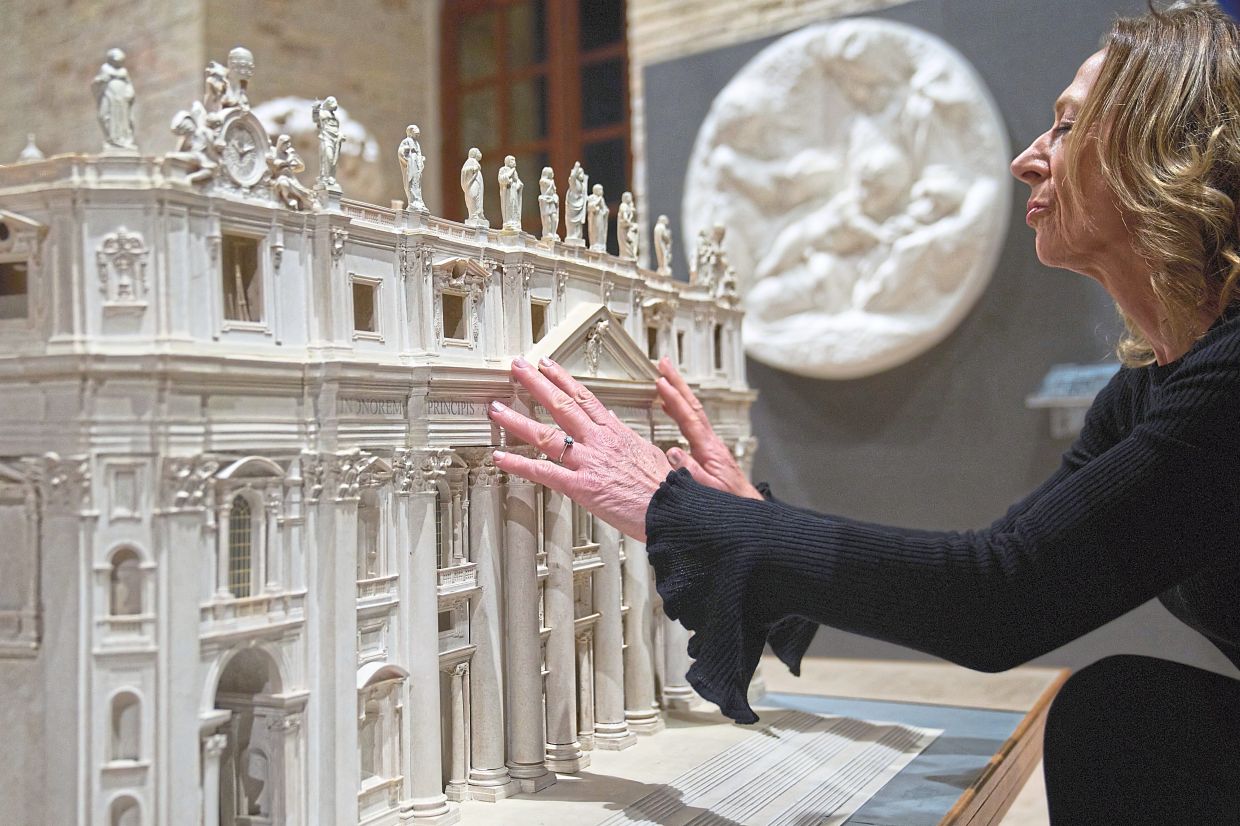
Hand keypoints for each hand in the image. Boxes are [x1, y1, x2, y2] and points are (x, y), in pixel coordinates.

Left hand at [489, 357, 672, 540]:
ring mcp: (589, 463)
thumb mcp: (646, 450)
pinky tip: (500, 457)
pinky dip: (520, 464)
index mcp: (615, 432)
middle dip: (536, 384)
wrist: (673, 509)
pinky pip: (544, 473)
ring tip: (496, 409)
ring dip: (517, 421)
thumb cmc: (665, 487)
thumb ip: (622, 434)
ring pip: (547, 435)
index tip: (546, 365)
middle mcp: (599, 442)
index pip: (584, 397)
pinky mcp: (582, 487)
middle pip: (562, 405)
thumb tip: (609, 418)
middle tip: (517, 367)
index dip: (562, 378)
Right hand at [656, 356, 762, 499]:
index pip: (688, 417)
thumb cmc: (727, 502)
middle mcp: (710, 442)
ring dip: (679, 393)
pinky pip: (691, 423)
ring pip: (693, 411)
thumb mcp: (707, 490)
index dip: (674, 398)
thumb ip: (690, 471)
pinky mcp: (708, 450)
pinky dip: (679, 410)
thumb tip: (672, 451)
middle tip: (665, 364)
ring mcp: (710, 444)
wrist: (745, 509)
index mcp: (709, 449)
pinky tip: (669, 407)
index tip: (661, 381)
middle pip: (692, 405)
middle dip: (678, 383)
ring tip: (664, 378)